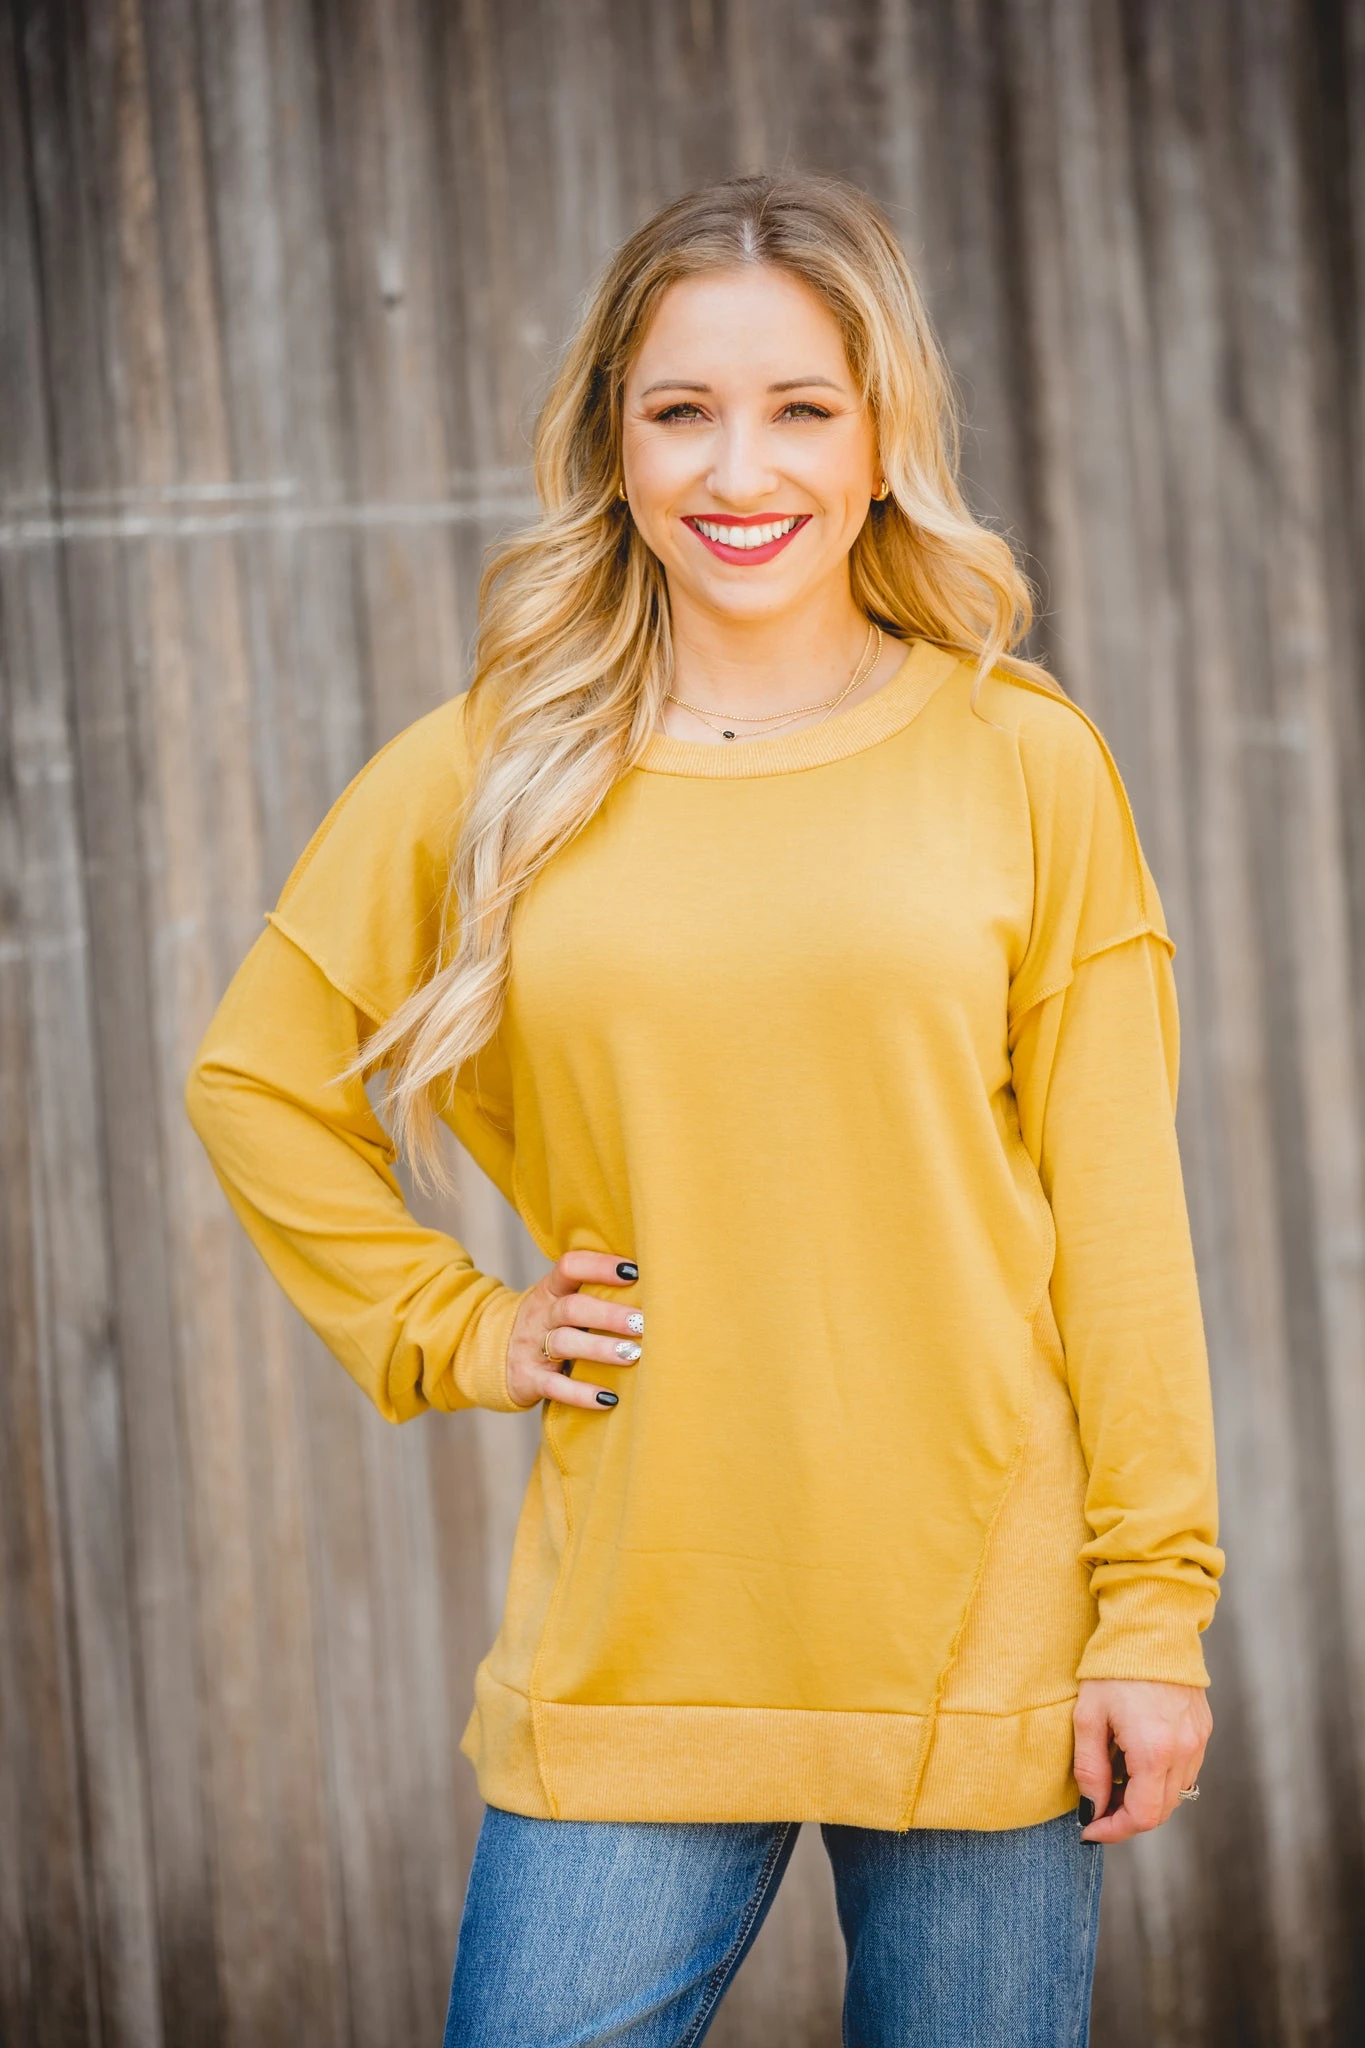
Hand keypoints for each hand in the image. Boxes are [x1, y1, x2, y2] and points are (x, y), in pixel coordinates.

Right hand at [506, 1250, 642, 1411]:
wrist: (492, 1355)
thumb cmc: (547, 1325)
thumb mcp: (559, 1301)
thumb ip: (592, 1291)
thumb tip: (653, 1284)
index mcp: (550, 1290)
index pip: (570, 1267)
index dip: (600, 1266)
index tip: (634, 1271)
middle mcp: (540, 1315)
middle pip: (572, 1308)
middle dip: (609, 1315)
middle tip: (642, 1323)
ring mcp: (532, 1347)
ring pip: (565, 1343)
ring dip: (601, 1349)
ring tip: (632, 1355)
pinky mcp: (529, 1379)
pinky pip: (555, 1386)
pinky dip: (581, 1393)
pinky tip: (609, 1399)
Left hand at [1073, 1678, 1211, 1843]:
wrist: (1150, 1626)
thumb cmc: (1112, 1668)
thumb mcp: (1088, 1717)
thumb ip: (1090, 1769)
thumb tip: (1091, 1810)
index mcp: (1154, 1751)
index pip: (1142, 1816)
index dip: (1114, 1830)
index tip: (1089, 1829)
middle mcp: (1184, 1751)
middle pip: (1160, 1811)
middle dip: (1126, 1817)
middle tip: (1096, 1805)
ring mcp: (1199, 1741)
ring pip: (1175, 1794)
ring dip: (1145, 1798)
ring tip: (1113, 1779)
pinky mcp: (1203, 1730)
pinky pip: (1185, 1771)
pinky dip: (1161, 1778)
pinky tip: (1136, 1760)